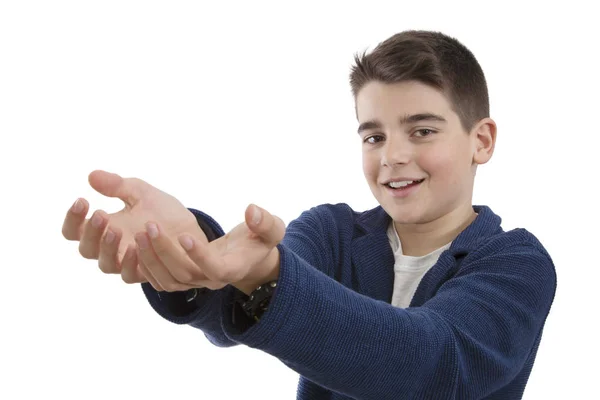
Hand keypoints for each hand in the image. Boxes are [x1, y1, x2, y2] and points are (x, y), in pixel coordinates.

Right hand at [62, 170, 207, 287]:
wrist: (192, 232)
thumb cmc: (164, 213)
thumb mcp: (142, 193)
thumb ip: (119, 186)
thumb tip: (92, 176)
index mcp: (104, 229)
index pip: (75, 230)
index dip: (72, 218)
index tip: (82, 200)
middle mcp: (111, 249)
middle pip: (86, 249)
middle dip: (91, 232)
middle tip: (101, 214)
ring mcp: (126, 263)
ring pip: (105, 265)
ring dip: (107, 247)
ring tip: (116, 229)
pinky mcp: (144, 273)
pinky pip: (129, 275)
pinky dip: (129, 262)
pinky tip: (134, 246)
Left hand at [138, 203, 284, 294]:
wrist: (247, 256)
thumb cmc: (260, 240)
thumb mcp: (271, 229)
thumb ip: (265, 222)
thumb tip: (252, 210)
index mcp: (233, 269)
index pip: (214, 268)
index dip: (199, 255)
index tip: (185, 234)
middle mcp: (212, 280)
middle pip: (184, 274)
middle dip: (166, 252)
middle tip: (150, 226)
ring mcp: (196, 282)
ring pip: (168, 280)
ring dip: (151, 259)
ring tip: (141, 232)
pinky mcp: (183, 280)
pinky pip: (160, 281)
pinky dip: (146, 267)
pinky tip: (136, 245)